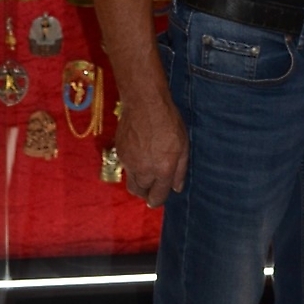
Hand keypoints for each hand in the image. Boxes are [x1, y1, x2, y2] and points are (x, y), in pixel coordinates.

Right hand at [116, 88, 188, 207]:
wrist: (144, 103)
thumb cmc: (168, 121)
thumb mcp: (183, 144)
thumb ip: (180, 170)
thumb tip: (177, 188)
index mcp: (163, 170)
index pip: (157, 197)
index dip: (158, 199)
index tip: (158, 198)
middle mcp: (144, 171)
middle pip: (141, 193)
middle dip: (147, 193)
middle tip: (153, 185)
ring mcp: (129, 163)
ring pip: (131, 183)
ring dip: (138, 182)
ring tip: (146, 171)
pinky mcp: (120, 153)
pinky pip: (125, 168)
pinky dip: (131, 167)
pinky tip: (139, 153)